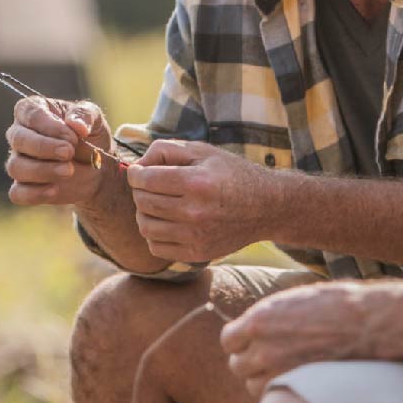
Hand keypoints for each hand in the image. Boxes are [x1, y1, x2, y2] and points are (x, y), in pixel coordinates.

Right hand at [4, 97, 114, 206]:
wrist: (97, 167)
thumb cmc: (90, 136)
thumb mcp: (95, 118)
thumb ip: (85, 114)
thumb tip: (76, 125)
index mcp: (32, 111)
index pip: (30, 113)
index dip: (50, 126)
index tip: (73, 137)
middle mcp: (20, 134)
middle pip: (18, 139)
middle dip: (44, 147)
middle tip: (69, 152)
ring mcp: (19, 162)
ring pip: (16, 167)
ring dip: (43, 170)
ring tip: (69, 171)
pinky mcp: (23, 187)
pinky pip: (17, 193)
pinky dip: (35, 193)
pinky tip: (55, 190)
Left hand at [124, 139, 273, 262]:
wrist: (267, 206)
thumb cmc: (232, 173)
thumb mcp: (204, 150)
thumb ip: (167, 149)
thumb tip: (138, 166)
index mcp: (197, 182)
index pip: (146, 180)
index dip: (135, 174)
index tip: (138, 172)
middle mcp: (196, 212)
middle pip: (144, 203)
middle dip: (139, 191)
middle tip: (148, 186)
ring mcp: (196, 236)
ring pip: (146, 227)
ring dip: (144, 213)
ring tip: (156, 204)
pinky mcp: (198, 253)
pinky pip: (157, 247)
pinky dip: (154, 234)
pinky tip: (166, 222)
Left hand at [220, 281, 386, 397]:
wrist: (368, 324)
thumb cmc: (338, 305)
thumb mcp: (295, 299)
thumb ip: (271, 315)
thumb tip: (259, 324)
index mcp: (260, 319)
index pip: (228, 340)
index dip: (241, 341)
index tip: (253, 342)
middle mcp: (263, 348)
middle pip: (238, 366)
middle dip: (250, 362)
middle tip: (270, 358)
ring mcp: (279, 372)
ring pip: (253, 386)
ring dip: (264, 380)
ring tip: (286, 370)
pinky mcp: (296, 388)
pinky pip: (275, 396)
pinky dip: (281, 391)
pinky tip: (298, 380)